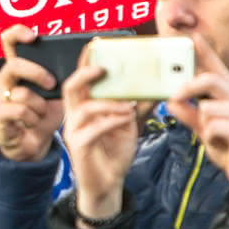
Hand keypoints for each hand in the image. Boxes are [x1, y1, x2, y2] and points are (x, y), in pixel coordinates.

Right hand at [0, 24, 64, 162]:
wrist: (32, 144)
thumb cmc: (44, 114)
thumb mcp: (58, 92)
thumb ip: (65, 76)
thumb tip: (86, 58)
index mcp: (17, 69)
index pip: (9, 41)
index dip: (18, 33)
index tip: (33, 36)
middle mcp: (3, 79)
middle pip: (14, 65)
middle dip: (36, 73)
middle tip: (51, 83)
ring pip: (21, 93)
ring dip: (39, 105)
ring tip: (41, 113)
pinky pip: (18, 110)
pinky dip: (31, 117)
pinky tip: (33, 122)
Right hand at [61, 57, 139, 224]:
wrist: (108, 184)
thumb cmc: (115, 152)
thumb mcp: (130, 124)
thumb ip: (139, 105)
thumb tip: (157, 86)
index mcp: (84, 106)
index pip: (81, 78)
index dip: (86, 60)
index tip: (98, 44)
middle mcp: (74, 115)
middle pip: (70, 87)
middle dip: (86, 73)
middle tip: (104, 68)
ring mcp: (73, 131)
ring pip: (82, 107)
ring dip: (107, 102)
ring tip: (128, 104)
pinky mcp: (78, 146)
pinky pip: (92, 129)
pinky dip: (110, 121)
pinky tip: (125, 119)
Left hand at [166, 35, 228, 203]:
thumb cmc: (228, 147)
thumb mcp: (203, 128)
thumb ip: (188, 114)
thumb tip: (170, 102)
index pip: (217, 69)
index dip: (206, 52)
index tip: (193, 36)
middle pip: (211, 79)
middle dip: (188, 86)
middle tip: (172, 96)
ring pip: (207, 108)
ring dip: (202, 124)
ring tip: (213, 135)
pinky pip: (213, 126)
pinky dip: (209, 137)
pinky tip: (219, 143)